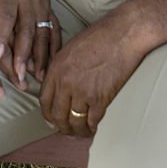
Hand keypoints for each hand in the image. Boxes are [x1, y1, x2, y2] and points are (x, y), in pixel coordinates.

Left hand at [0, 0, 60, 83]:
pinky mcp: (49, 9)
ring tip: (36, 77)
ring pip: (43, 33)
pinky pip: (54, 30)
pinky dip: (53, 48)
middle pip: (27, 29)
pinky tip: (50, 65)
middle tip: (17, 75)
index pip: (6, 15)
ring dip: (40, 55)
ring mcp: (41, 5)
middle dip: (23, 53)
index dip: (2, 33)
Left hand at [39, 15, 144, 136]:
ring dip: (77, 131)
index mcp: (57, 68)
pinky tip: (93, 127)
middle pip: (57, 116)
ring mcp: (83, 92)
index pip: (44, 101)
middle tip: (67, 130)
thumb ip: (61, 69)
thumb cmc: (99, 37)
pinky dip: (92, 128)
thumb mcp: (70, 49)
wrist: (122, 35)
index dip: (48, 114)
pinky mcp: (100, 99)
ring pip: (74, 123)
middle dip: (61, 127)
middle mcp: (66, 82)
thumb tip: (58, 88)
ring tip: (80, 132)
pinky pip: (92, 122)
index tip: (52, 120)